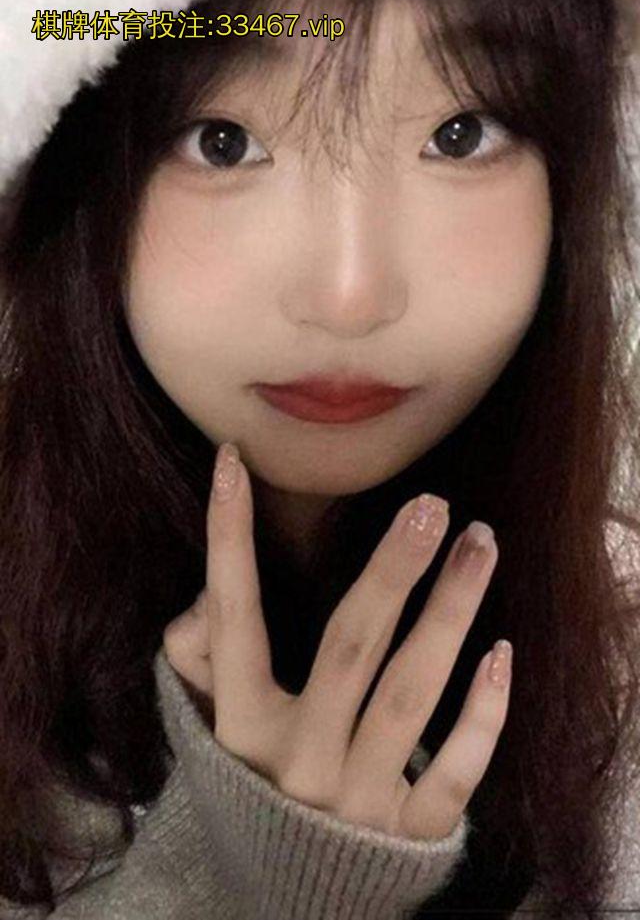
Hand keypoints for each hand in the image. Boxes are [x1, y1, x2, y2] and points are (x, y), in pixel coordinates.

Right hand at [163, 443, 511, 841]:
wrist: (287, 903)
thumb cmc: (253, 788)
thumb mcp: (211, 729)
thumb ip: (198, 660)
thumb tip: (209, 593)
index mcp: (242, 728)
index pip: (233, 616)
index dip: (228, 537)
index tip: (233, 462)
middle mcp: (299, 761)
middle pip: (351, 647)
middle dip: (392, 570)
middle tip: (431, 505)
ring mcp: (357, 801)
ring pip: (411, 694)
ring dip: (450, 611)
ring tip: (480, 543)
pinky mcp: (407, 836)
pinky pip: (454, 772)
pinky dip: (482, 716)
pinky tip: (500, 652)